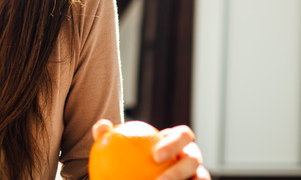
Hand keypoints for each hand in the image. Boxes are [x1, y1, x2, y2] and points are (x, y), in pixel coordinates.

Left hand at [91, 119, 210, 179]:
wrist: (136, 173)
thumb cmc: (127, 158)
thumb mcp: (117, 147)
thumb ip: (110, 136)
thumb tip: (102, 126)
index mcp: (178, 142)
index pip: (183, 136)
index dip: (175, 143)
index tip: (155, 156)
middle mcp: (191, 159)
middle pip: (194, 160)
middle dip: (181, 170)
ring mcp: (196, 176)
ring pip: (199, 179)